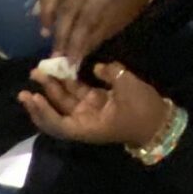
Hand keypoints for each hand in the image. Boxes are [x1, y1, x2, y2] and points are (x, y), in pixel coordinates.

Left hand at [19, 61, 169, 148]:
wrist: (159, 121)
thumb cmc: (143, 109)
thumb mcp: (129, 88)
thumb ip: (111, 74)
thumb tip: (98, 67)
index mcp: (88, 126)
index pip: (59, 124)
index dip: (45, 113)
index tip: (35, 97)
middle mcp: (84, 121)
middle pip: (56, 112)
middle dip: (41, 97)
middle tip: (33, 76)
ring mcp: (88, 111)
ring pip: (64, 101)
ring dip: (51, 87)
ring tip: (38, 71)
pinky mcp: (94, 102)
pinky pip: (75, 93)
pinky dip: (66, 83)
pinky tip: (57, 70)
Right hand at [33, 0, 148, 67]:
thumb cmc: (123, 8)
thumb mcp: (112, 26)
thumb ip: (90, 41)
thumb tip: (71, 60)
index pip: (85, 20)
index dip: (75, 42)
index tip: (68, 61)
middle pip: (68, 9)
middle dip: (60, 34)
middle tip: (55, 54)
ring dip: (46, 14)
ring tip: (45, 33)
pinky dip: (44, 1)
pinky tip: (42, 16)